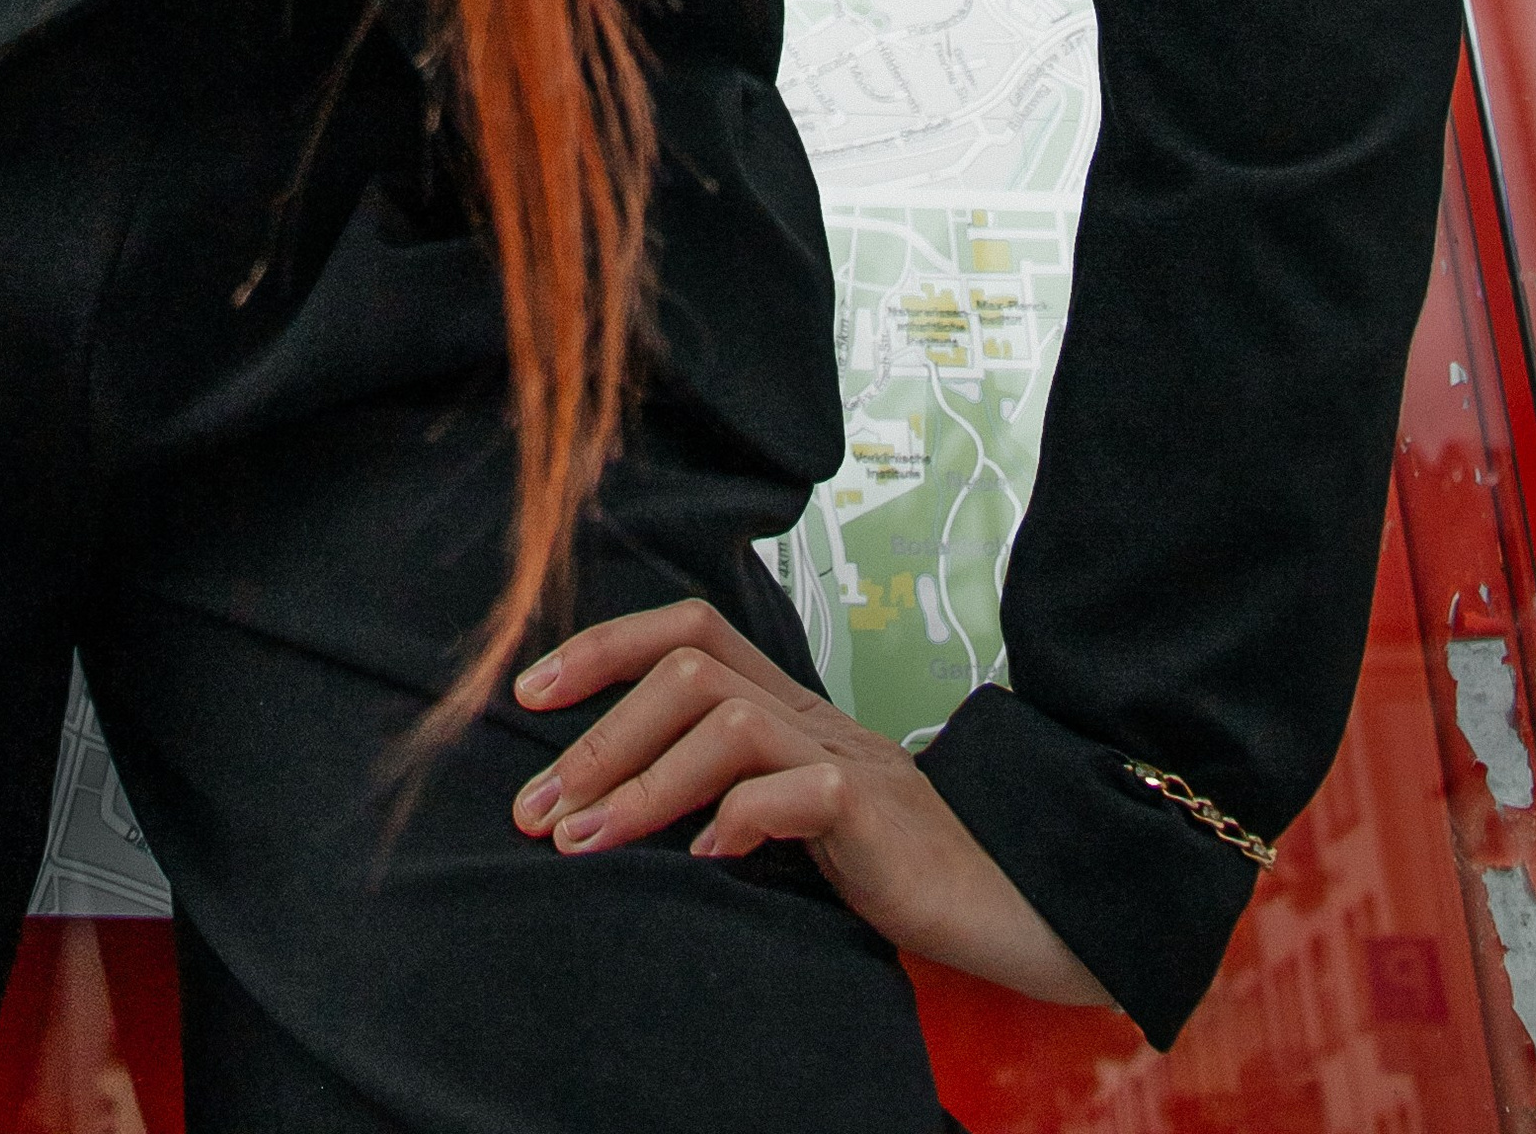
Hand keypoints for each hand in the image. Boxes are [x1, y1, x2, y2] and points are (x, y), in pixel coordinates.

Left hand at [510, 600, 1111, 1005]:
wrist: (1009, 903)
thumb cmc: (888, 869)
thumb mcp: (792, 820)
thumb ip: (725, 793)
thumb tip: (605, 805)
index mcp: (787, 707)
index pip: (690, 632)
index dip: (603, 647)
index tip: (527, 697)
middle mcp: (812, 714)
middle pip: (692, 668)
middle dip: (600, 733)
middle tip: (536, 808)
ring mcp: (847, 756)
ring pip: (728, 721)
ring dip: (641, 781)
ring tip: (583, 842)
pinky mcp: (877, 813)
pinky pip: (797, 793)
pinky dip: (738, 820)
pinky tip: (706, 859)